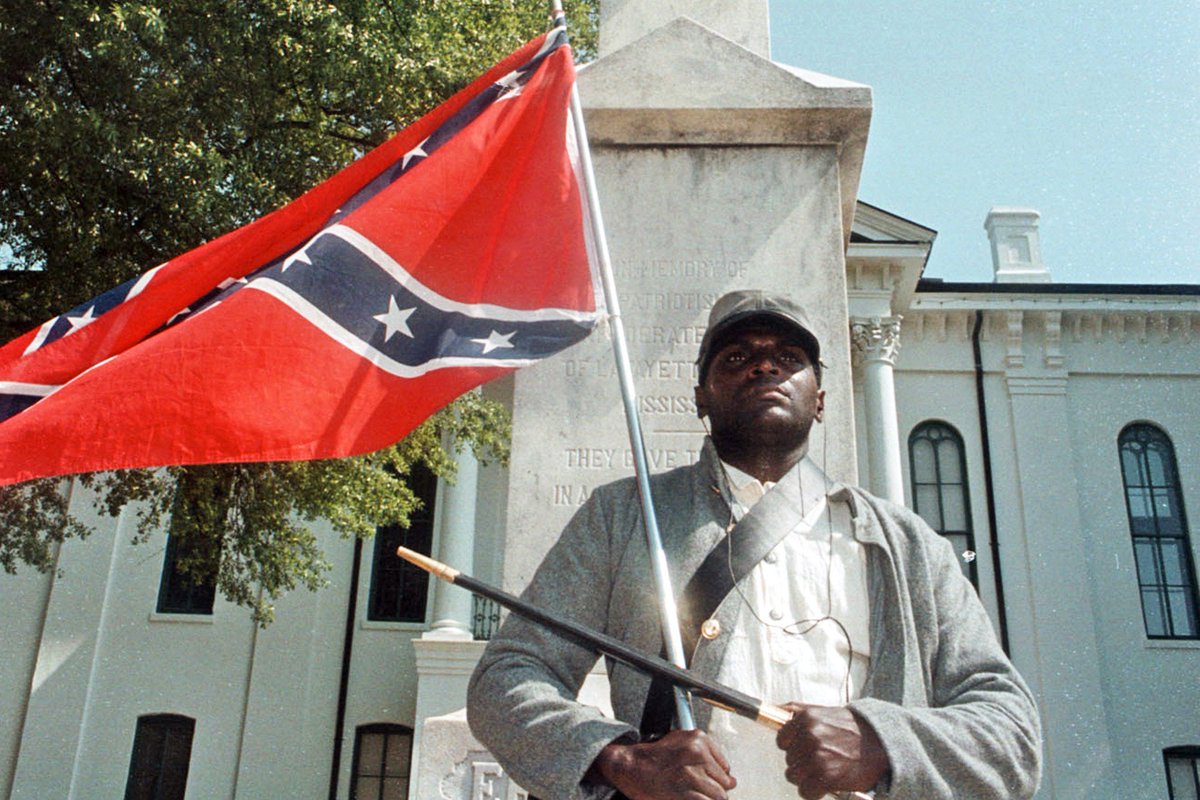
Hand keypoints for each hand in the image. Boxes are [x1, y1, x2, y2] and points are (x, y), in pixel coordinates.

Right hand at [588, 729, 736, 799]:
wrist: (631, 767)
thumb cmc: (653, 755)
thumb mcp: (680, 740)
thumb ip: (704, 752)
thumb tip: (726, 771)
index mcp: (699, 740)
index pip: (725, 766)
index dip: (719, 776)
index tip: (710, 780)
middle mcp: (698, 754)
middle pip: (725, 782)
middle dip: (716, 789)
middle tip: (701, 790)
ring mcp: (693, 775)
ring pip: (720, 796)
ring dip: (709, 798)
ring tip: (695, 794)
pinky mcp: (687, 794)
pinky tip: (690, 797)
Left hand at [775, 703, 888, 798]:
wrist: (880, 744)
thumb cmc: (850, 728)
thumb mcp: (822, 711)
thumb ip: (795, 710)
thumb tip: (772, 707)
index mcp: (806, 718)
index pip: (782, 740)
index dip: (793, 747)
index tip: (805, 748)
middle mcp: (810, 736)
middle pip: (789, 760)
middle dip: (802, 762)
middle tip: (822, 759)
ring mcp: (818, 756)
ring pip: (793, 776)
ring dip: (807, 778)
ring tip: (824, 771)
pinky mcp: (826, 776)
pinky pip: (805, 791)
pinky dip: (814, 792)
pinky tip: (825, 784)